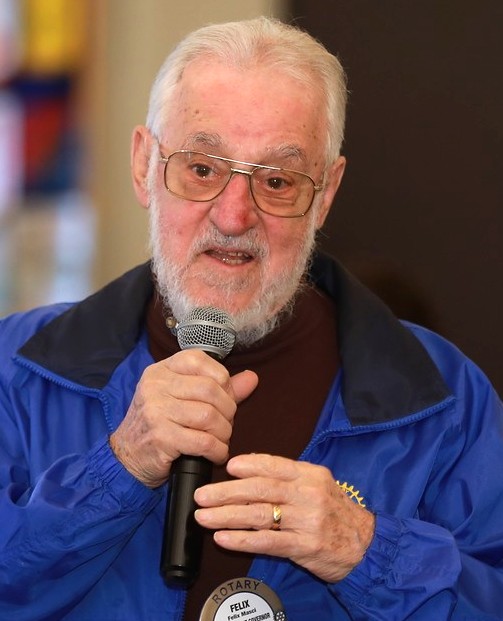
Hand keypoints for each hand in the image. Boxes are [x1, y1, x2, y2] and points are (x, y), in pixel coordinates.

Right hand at [109, 350, 257, 487]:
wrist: (126, 457)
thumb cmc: (159, 425)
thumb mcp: (182, 399)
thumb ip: (218, 388)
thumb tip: (252, 378)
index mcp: (161, 370)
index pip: (200, 360)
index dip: (221, 379)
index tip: (225, 397)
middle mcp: (156, 386)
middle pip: (210, 389)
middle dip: (227, 410)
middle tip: (225, 424)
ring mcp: (156, 411)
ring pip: (209, 416)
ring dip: (224, 432)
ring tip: (221, 440)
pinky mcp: (161, 438)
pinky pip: (203, 441)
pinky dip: (218, 450)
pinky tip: (216, 454)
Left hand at [194, 453, 374, 582]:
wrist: (365, 545)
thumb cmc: (335, 512)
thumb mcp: (318, 484)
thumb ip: (288, 477)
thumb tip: (249, 469)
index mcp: (310, 475)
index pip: (275, 465)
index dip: (250, 465)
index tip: (227, 467)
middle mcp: (308, 494)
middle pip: (261, 490)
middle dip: (226, 492)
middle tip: (202, 495)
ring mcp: (307, 521)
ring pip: (259, 515)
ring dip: (227, 516)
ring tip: (203, 517)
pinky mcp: (304, 547)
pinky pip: (268, 542)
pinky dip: (242, 540)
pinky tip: (224, 538)